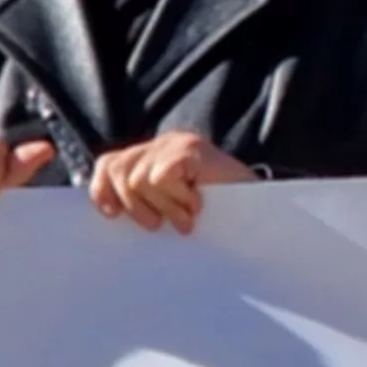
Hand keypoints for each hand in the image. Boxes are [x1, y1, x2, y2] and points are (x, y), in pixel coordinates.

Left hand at [85, 130, 252, 234]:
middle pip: (116, 172)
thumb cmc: (219, 215)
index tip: (111, 214)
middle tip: (160, 223)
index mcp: (154, 156)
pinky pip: (160, 178)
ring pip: (136, 180)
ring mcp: (177, 143)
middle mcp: (163, 143)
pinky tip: (197, 204)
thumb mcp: (171, 208)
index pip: (108, 164)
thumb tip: (108, 212)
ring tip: (187, 215)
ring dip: (163, 206)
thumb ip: (144, 200)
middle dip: (133, 205)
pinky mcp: (189, 149)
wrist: (264, 211)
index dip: (103, 190)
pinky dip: (176, 198)